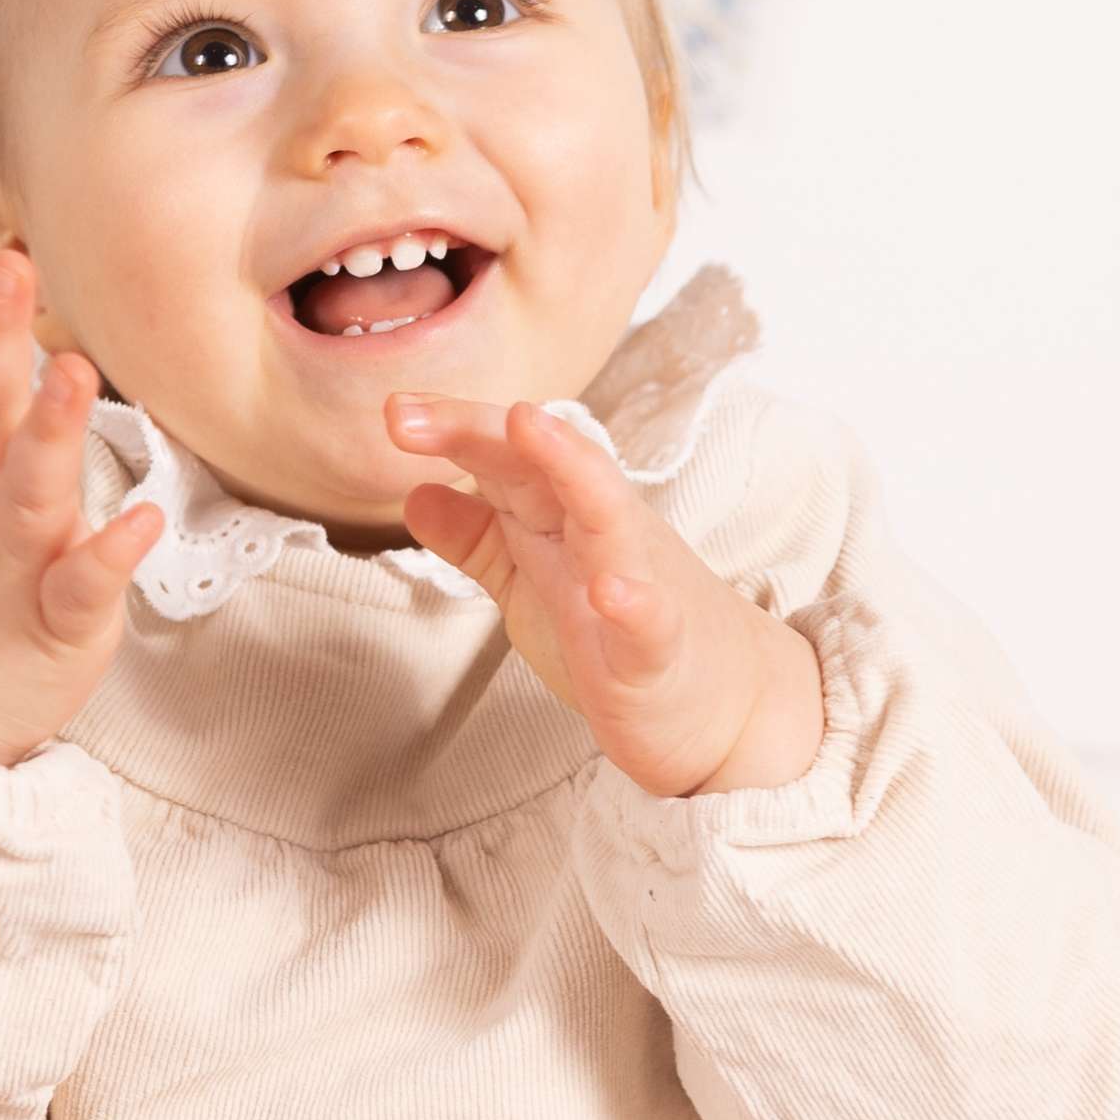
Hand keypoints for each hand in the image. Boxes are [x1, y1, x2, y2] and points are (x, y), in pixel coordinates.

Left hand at [385, 394, 823, 796]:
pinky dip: (631, 602)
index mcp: (563, 517)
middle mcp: (599, 536)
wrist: (727, 708)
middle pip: (544, 465)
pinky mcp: (658, 651)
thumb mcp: (533, 582)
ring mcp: (636, 586)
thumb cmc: (619, 639)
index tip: (392, 412)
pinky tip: (610, 590)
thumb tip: (415, 495)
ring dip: (570, 467)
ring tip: (526, 425)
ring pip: (606, 514)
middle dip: (480, 431)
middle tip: (405, 414)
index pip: (506, 456)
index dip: (452, 429)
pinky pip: (648, 620)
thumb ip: (479, 540)